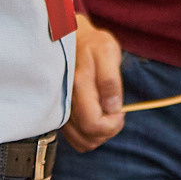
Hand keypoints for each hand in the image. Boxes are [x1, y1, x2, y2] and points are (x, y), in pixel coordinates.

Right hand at [65, 19, 125, 152]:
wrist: (70, 38)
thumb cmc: (91, 44)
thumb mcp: (108, 52)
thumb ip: (110, 81)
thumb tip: (112, 108)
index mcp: (78, 86)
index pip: (93, 124)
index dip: (112, 125)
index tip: (120, 111)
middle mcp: (65, 101)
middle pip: (87, 138)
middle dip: (107, 132)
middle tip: (116, 114)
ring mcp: (60, 108)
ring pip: (80, 141)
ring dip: (98, 136)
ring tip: (106, 117)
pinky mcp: (60, 112)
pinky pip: (73, 137)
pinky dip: (87, 134)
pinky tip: (95, 117)